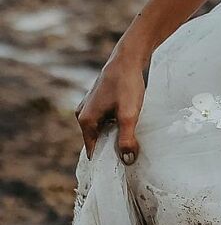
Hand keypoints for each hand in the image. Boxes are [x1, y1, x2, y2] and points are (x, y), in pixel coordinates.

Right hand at [75, 49, 146, 163]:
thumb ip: (126, 138)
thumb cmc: (127, 84)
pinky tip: (130, 121)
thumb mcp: (129, 114)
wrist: (129, 58)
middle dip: (113, 146)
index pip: (93, 151)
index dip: (107, 160)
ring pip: (103, 129)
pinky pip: (106, 119)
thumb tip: (126, 160)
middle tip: (132, 152)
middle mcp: (83, 114)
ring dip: (116, 133)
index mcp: (85, 121)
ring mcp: (90, 107)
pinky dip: (116, 123)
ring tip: (133, 136)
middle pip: (98, 140)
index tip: (122, 167)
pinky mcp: (99, 101)